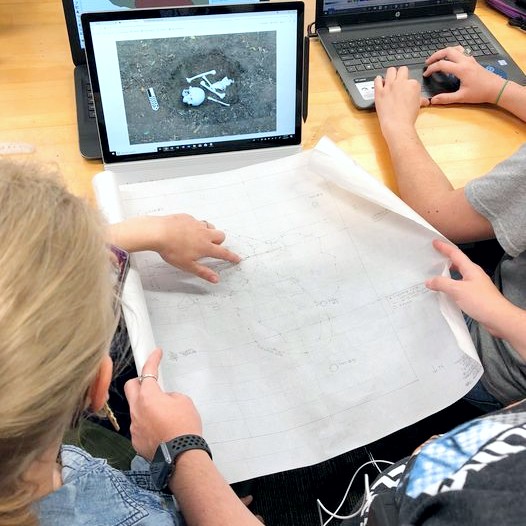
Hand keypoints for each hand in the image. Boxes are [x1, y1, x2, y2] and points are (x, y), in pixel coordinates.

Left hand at [112, 214, 240, 283]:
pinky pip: (196, 221)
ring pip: (210, 226)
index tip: (237, 258)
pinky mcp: (187, 217)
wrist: (158, 232)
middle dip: (220, 242)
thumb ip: (203, 272)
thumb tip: (215, 279)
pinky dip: (195, 226)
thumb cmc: (171, 249)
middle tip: (212, 247)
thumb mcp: (187, 266)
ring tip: (200, 238)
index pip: (223, 252)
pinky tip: (186, 230)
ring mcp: (196, 224)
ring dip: (209, 232)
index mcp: (205, 247)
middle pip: (220, 236)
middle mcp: (204, 234)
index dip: (231, 256)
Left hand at [124, 348, 202, 460]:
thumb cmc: (184, 429)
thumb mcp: (184, 401)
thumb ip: (170, 395)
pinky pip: (139, 426)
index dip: (152, 359)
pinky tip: (161, 430)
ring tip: (163, 415)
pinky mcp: (136, 441)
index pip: (148, 371)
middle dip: (140, 382)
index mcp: (148, 396)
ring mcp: (134, 427)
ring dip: (146, 407)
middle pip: (131, 387)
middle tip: (152, 383)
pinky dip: (148, 425)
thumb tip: (164, 400)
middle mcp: (137, 410)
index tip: (155, 354)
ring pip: (136, 409)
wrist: (182, 456)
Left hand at [374, 66, 429, 139]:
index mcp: (412, 85)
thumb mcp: (417, 107)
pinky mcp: (379, 91)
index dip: (409, 84)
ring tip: (390, 79)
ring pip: (390, 70)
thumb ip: (420, 100)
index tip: (407, 88)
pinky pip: (377, 80)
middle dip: (401, 73)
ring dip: (390, 74)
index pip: (412, 79)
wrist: (397, 125)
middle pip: (402, 70)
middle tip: (399, 80)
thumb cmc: (408, 117)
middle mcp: (401, 83)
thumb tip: (425, 101)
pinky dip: (378, 79)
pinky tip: (379, 81)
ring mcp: (389, 86)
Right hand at [424, 46, 503, 104]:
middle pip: (447, 51)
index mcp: (461, 69)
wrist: (496, 88)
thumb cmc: (480, 93)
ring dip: (445, 52)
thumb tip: (433, 101)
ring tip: (438, 58)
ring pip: (455, 49)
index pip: (441, 64)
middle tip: (428, 62)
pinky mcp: (473, 61)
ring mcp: (470, 60)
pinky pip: (461, 52)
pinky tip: (451, 60)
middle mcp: (465, 61)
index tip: (426, 74)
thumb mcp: (461, 97)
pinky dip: (453, 54)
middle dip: (436, 55)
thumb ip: (446, 98)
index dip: (431, 68)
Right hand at [425, 239, 508, 330]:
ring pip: (459, 275)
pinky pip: (460, 285)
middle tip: (434, 257)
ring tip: (436, 274)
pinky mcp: (475, 295)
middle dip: (446, 259)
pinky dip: (451, 285)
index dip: (444, 248)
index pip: (455, 254)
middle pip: (458, 263)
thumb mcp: (457, 290)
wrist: (498, 318)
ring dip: (448, 273)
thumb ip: (442, 284)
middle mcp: (474, 275)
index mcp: (471, 269)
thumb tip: (429, 281)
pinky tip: (445, 291)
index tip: (435, 242)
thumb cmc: (480, 301)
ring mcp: (475, 285)